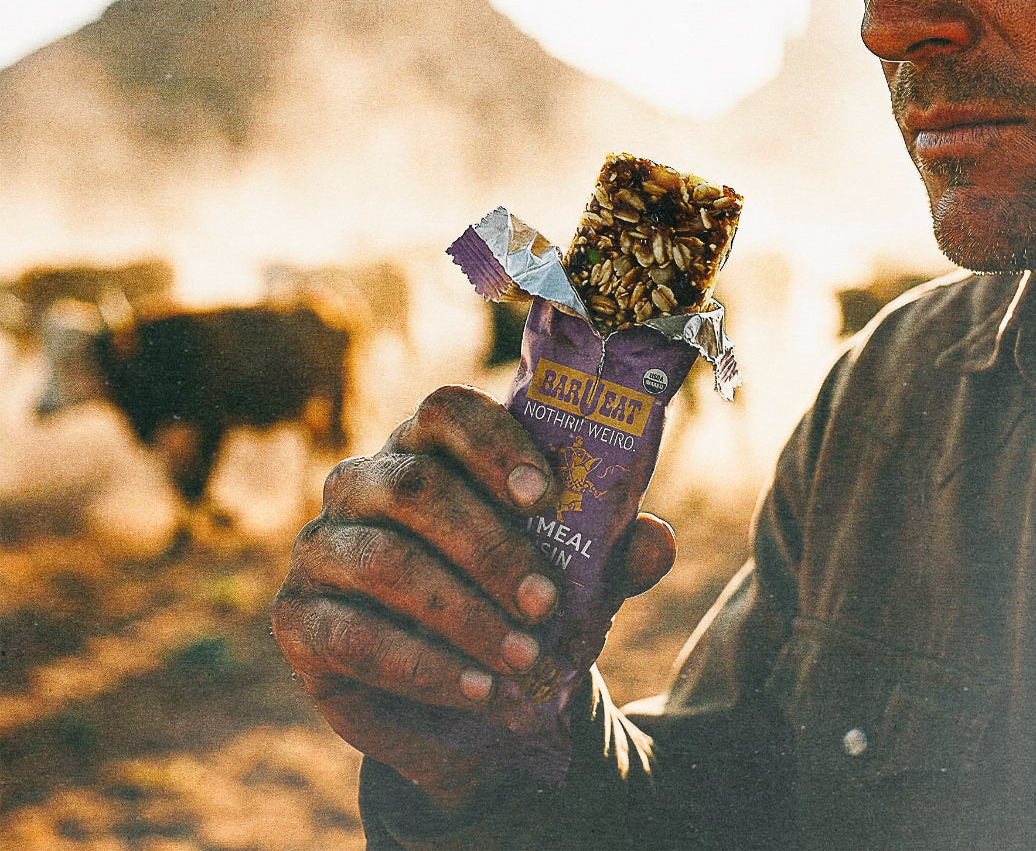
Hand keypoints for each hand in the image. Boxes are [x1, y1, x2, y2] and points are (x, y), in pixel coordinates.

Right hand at [270, 385, 674, 808]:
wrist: (461, 703)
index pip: (445, 412)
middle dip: (488, 545)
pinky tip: (478, 690)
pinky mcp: (298, 619)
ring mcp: (322, 547)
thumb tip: (657, 539)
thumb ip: (611, 556)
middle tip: (546, 602)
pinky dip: (423, 665)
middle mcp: (364, 483)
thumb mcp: (573, 582)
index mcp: (427, 450)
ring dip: (461, 612)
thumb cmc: (514, 610)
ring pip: (383, 558)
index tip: (546, 495)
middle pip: (415, 486)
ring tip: (521, 656)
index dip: (493, 444)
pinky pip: (351, 634)